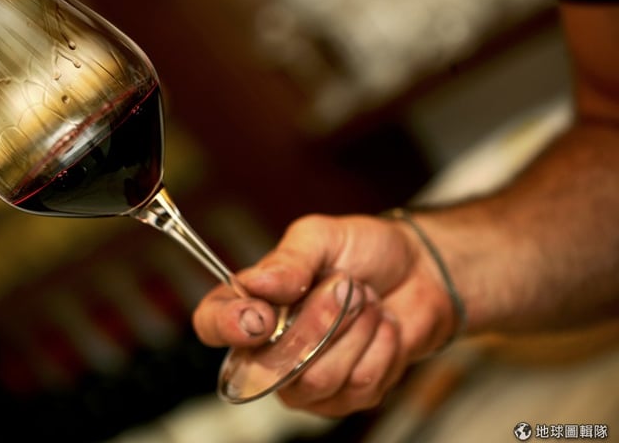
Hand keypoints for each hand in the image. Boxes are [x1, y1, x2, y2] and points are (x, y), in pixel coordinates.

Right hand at [192, 213, 458, 415]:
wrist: (422, 271)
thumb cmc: (366, 249)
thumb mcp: (323, 236)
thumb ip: (289, 259)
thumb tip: (257, 283)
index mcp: (252, 303)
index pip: (212, 325)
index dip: (228, 326)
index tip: (260, 317)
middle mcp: (270, 348)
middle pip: (270, 364)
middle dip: (318, 322)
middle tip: (345, 287)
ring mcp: (306, 380)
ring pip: (317, 379)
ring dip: (355, 331)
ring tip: (366, 304)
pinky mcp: (346, 398)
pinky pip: (359, 385)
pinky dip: (382, 346)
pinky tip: (382, 327)